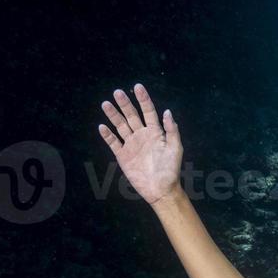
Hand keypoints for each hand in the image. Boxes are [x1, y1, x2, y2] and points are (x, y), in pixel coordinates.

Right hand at [98, 83, 181, 206]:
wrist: (161, 189)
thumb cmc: (171, 169)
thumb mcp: (175, 148)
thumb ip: (172, 130)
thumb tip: (167, 111)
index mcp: (155, 132)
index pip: (148, 111)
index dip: (143, 99)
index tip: (137, 87)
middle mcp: (142, 135)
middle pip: (132, 116)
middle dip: (124, 104)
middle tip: (117, 92)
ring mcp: (132, 145)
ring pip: (120, 126)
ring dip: (113, 115)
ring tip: (106, 104)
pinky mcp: (123, 156)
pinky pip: (113, 143)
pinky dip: (108, 135)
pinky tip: (102, 127)